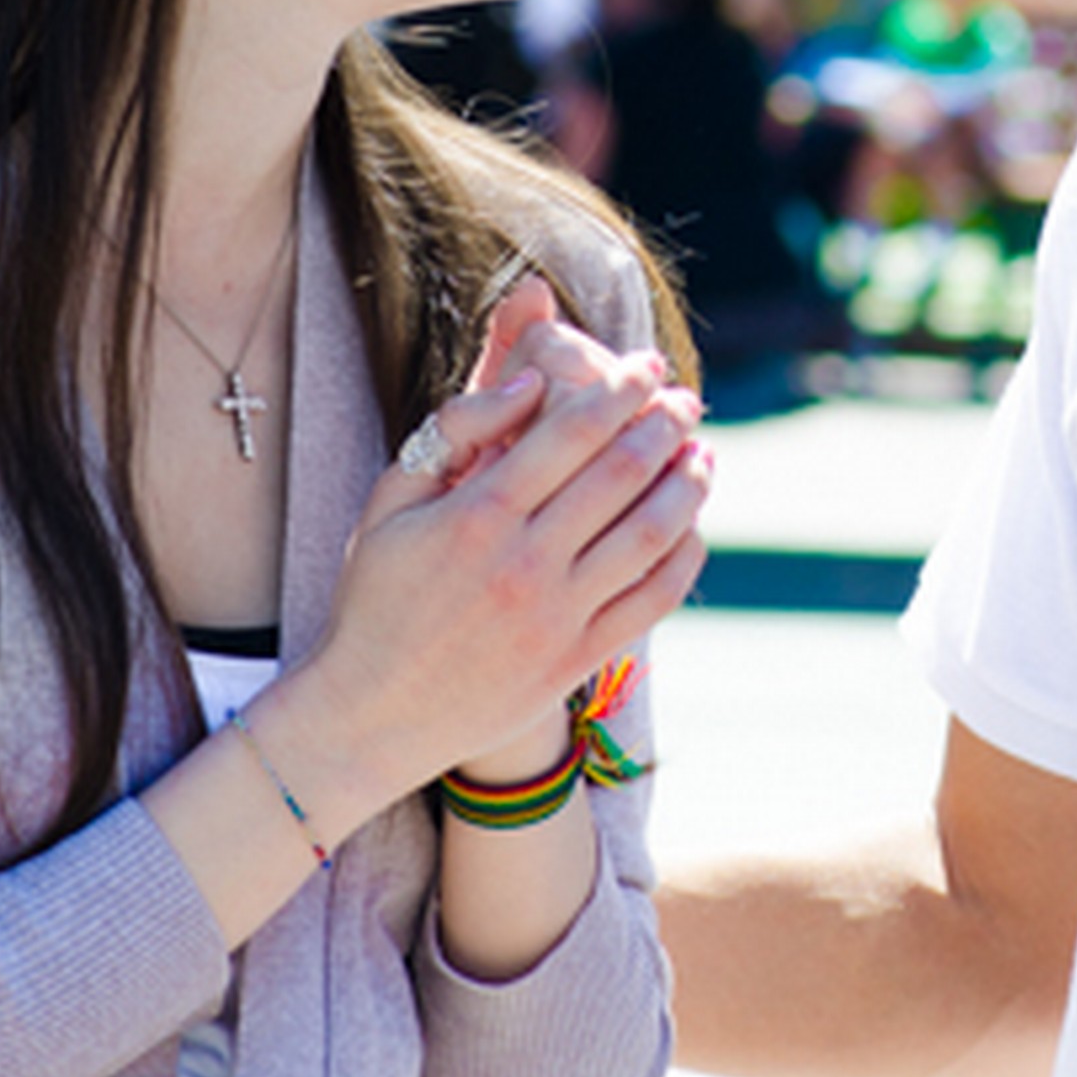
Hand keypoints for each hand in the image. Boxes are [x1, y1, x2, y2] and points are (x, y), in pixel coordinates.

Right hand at [277, 278, 709, 819]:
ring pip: (649, 534)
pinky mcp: (576, 659)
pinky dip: (683, 558)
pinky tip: (691, 528)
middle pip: (620, 473)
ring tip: (703, 454)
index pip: (570, 432)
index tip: (648, 365)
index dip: (620, 390)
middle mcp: (523, 561)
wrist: (373, 711)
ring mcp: (556, 615)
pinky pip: (650, 600)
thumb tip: (531, 383)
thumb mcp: (388, 500)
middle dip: (664, 425)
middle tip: (688, 399)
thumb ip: (455, 432)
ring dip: (687, 485)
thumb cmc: (376, 596)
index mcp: (475, 513)